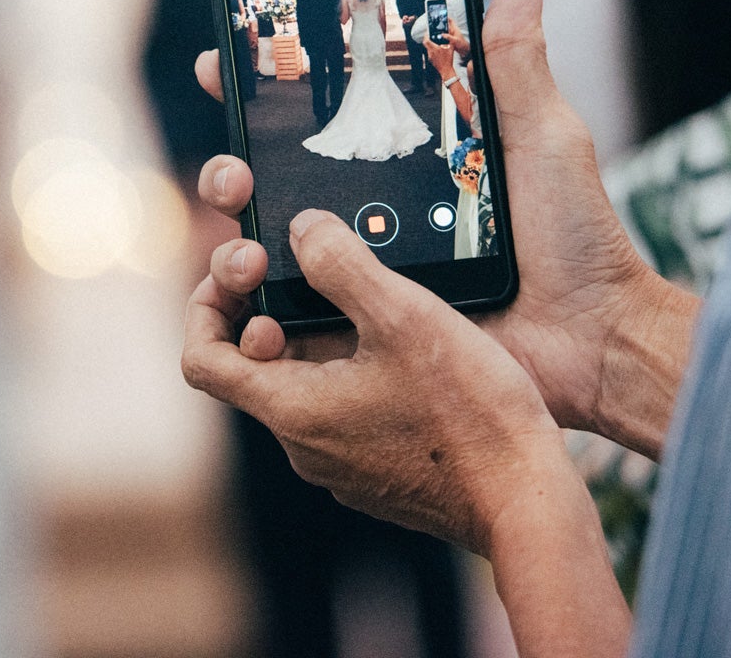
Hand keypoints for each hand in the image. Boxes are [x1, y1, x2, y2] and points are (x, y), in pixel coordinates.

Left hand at [182, 211, 569, 554]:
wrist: (528, 502)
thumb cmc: (469, 415)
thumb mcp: (402, 315)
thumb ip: (339, 263)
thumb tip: (299, 228)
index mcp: (291, 409)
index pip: (202, 360)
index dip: (206, 307)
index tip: (243, 270)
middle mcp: (304, 446)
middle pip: (252, 367)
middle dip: (267, 307)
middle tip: (305, 267)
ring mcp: (341, 464)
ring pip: (301, 385)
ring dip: (313, 336)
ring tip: (363, 296)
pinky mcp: (378, 470)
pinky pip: (342, 409)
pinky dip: (349, 367)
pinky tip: (399, 341)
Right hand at [191, 0, 695, 457]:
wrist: (593, 338)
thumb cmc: (575, 237)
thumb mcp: (542, 136)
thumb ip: (515, 62)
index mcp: (398, 159)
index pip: (313, 115)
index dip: (258, 88)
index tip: (221, 61)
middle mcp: (366, 214)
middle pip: (268, 181)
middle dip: (230, 167)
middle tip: (235, 170)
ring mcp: (359, 275)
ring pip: (265, 248)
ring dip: (233, 240)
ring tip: (245, 244)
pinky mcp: (361, 330)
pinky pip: (289, 321)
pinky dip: (255, 313)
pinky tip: (250, 303)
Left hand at [423, 36, 456, 80]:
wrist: (446, 69)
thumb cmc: (448, 60)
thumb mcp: (451, 49)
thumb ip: (449, 41)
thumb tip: (447, 36)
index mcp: (435, 49)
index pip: (426, 41)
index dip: (425, 36)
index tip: (427, 34)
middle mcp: (431, 52)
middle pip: (425, 44)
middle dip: (427, 39)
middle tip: (429, 37)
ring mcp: (430, 56)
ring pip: (427, 48)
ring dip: (430, 45)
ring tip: (434, 43)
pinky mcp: (430, 59)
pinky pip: (429, 53)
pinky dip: (431, 50)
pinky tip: (436, 50)